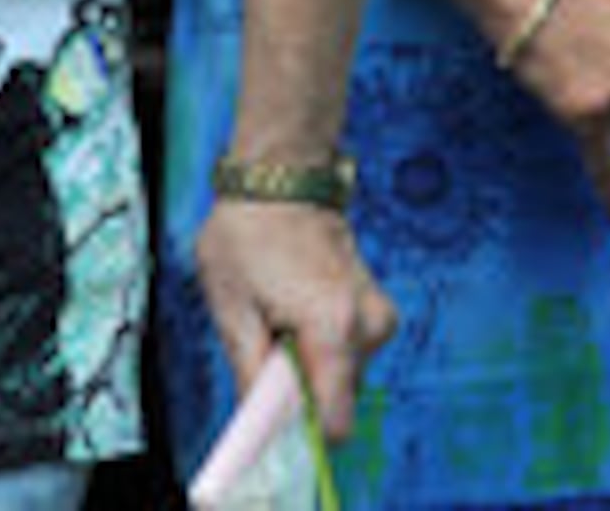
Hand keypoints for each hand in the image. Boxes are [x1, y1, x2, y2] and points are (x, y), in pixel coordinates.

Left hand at [190, 197, 396, 443]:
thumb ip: (252, 378)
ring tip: (277, 315)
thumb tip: (261, 433)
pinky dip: (318, 347)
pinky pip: (346, 354)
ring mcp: (378, 316)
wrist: (282, 176)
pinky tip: (295, 308)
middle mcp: (369, 325)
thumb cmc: (248, 236)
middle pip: (335, 400)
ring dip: (306, 366)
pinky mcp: (378, 309)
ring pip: (339, 377)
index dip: (297, 432)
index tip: (267, 419)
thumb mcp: (231, 310)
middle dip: (296, 390)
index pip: (334, 421)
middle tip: (264, 342)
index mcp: (333, 327)